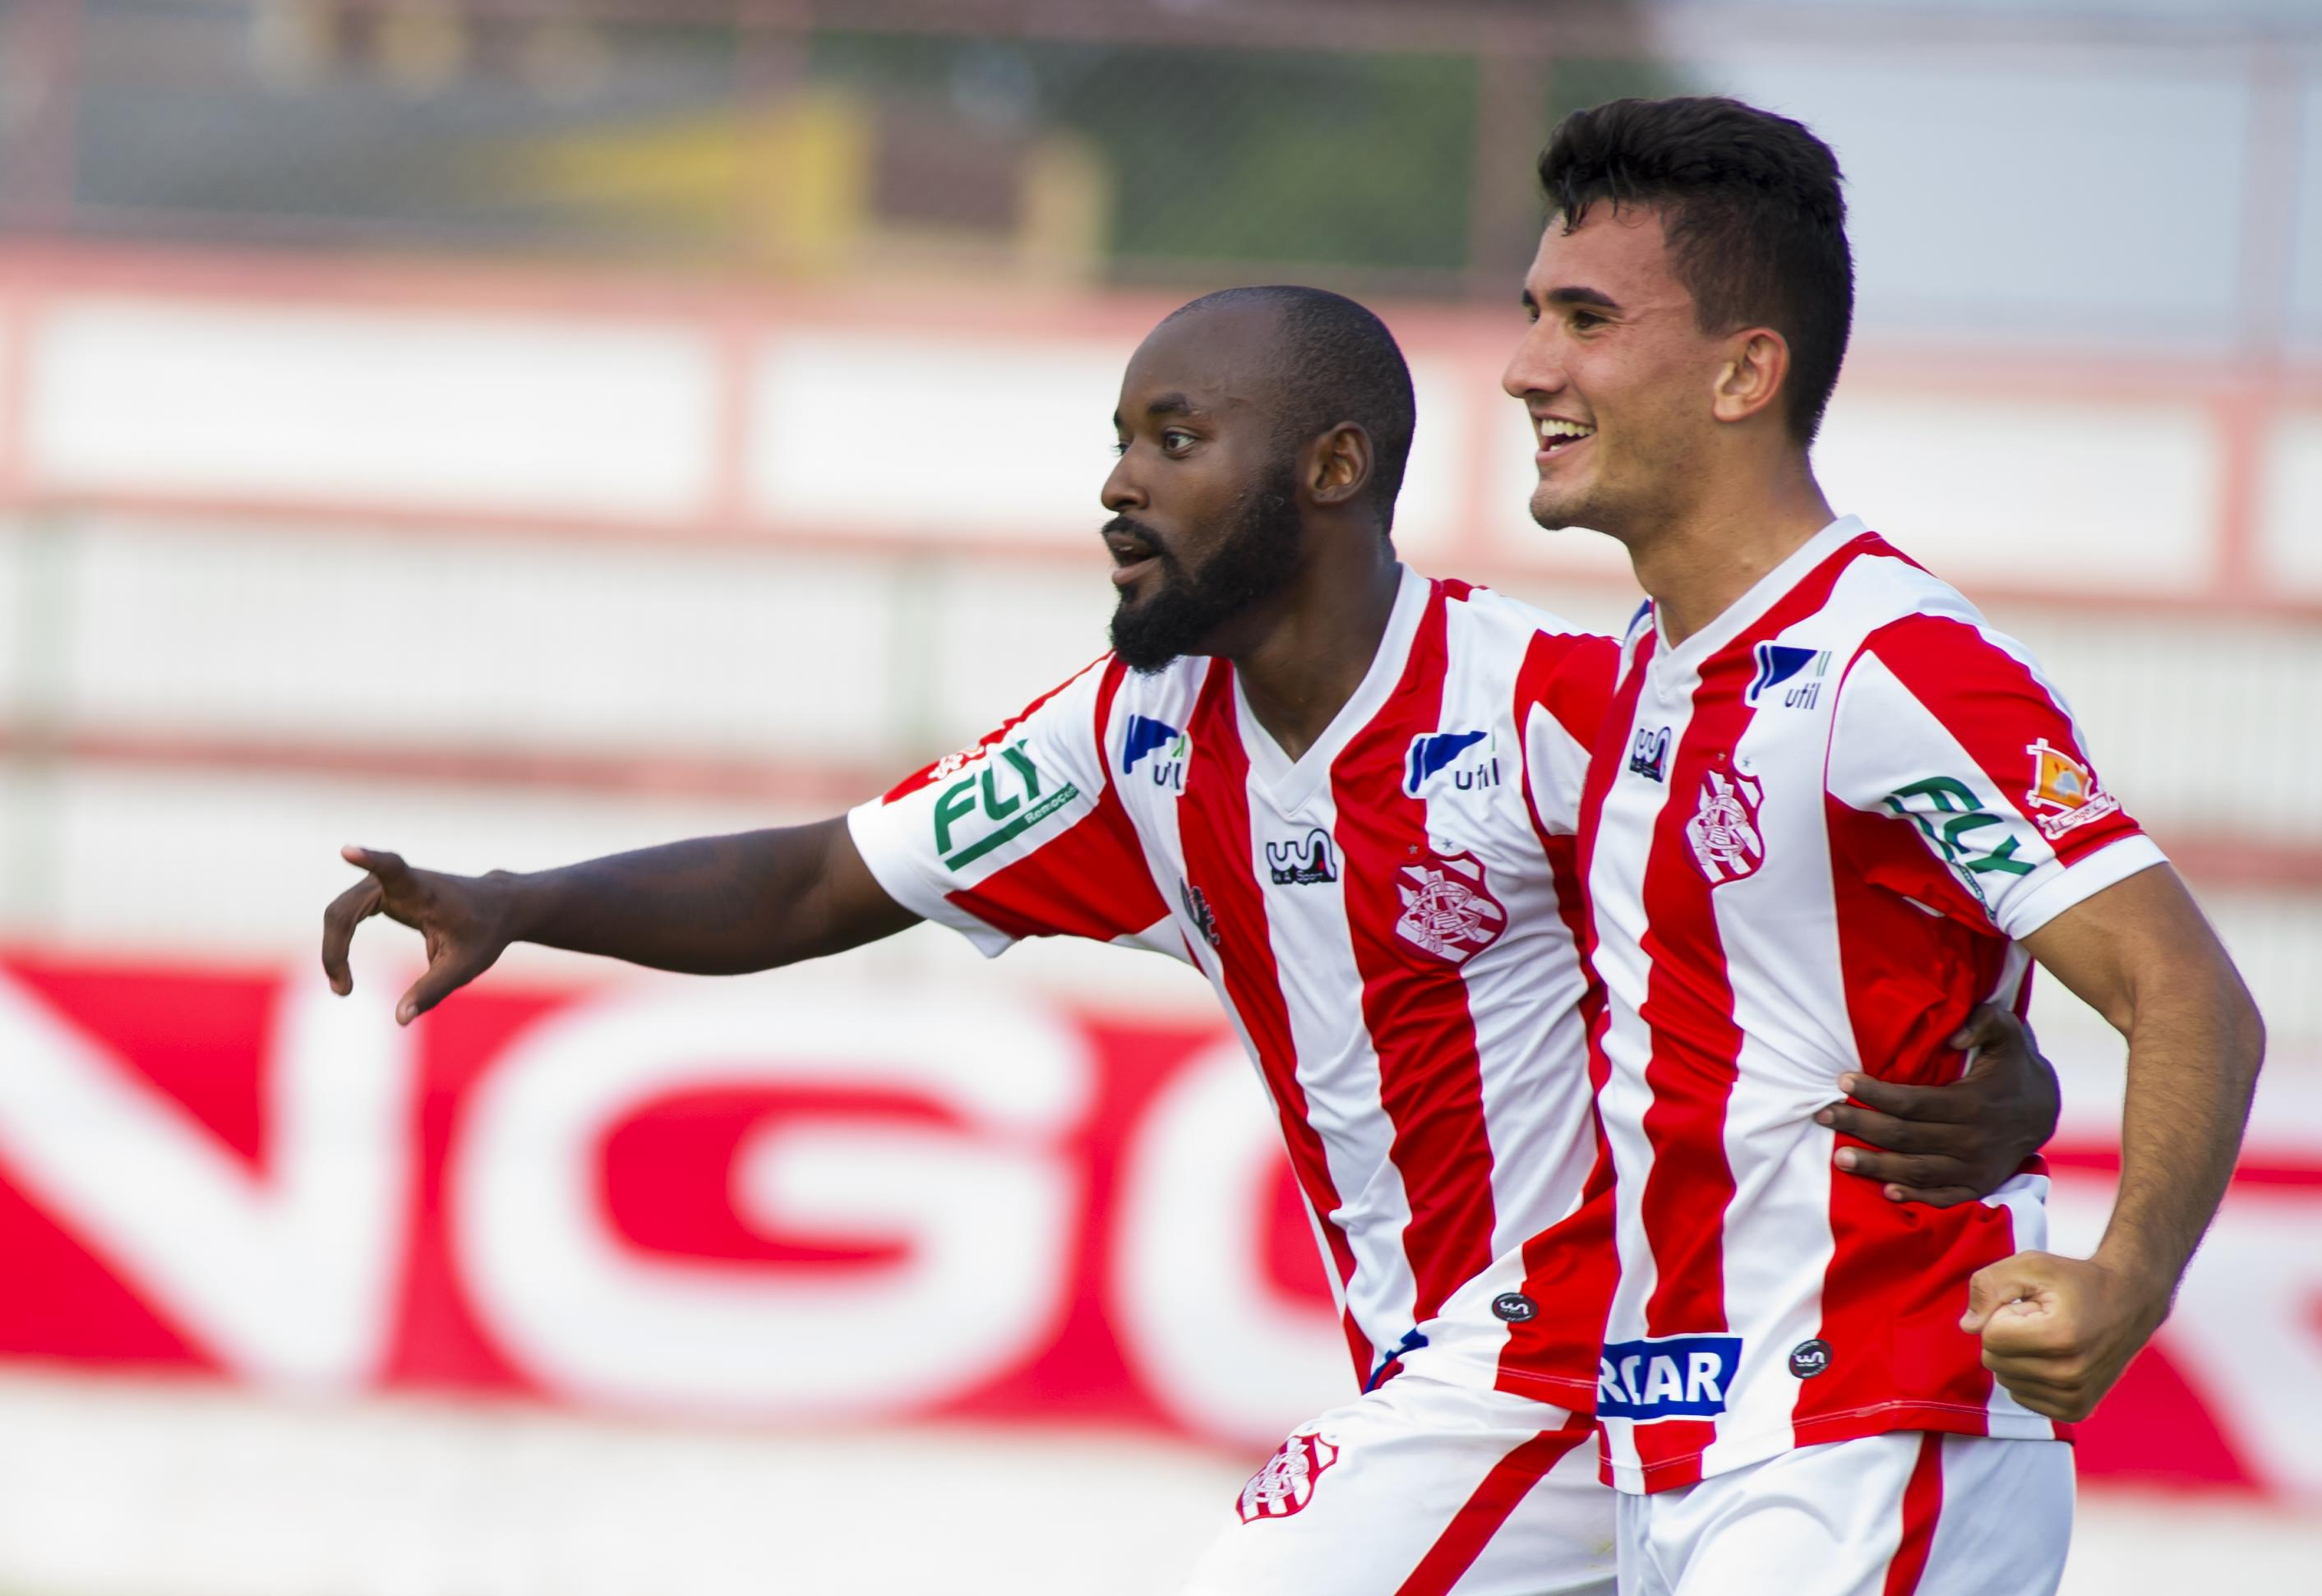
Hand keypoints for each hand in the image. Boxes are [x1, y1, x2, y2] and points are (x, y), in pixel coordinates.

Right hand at [321, 845, 516, 1023]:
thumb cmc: (485, 933)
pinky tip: (342, 973)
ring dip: (334, 948)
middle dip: (335, 949)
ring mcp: (389, 884)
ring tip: (344, 989)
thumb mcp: (464, 967)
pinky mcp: (384, 892)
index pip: (392, 869)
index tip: (347, 850)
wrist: (499, 907)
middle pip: (345, 909)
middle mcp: (403, 882)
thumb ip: (432, 991)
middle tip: (343, 991)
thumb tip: (400, 1019)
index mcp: (425, 892)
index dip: (368, 860)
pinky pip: (347, 914)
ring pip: (341, 912)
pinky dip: (340, 941)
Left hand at [1815, 1004, 2059, 1205]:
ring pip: (1917, 1171)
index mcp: (1974, 1103)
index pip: (1912, 1102)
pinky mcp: (1979, 1185)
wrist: (2045, 1108)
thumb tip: (1953, 1036)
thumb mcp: (2008, 1032)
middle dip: (1860, 1126)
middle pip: (1905, 1137)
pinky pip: (1943, 1198)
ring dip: (1876, 1166)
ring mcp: (1976, 1168)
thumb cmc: (2012, 1065)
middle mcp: (1973, 1140)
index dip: (1875, 1093)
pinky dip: (1915, 1198)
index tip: (1842, 1080)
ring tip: (1838, 1157)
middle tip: (1823, 1116)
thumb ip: (1985, 1021)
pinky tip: (1885, 1192)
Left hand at [1962, 1250, 2168, 1421]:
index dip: (2003, 1313)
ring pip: (2005, 1380)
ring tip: (2051, 1338)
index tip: (2034, 1305)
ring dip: (2018, 1356)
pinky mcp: (2076, 1411)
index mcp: (2060, 1338)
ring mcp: (2076, 1398)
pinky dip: (2028, 1375)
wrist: (2130, 1303)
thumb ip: (1989, 1286)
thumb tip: (1967, 1326)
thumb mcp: (2030, 1265)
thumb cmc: (2075, 1281)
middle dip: (2007, 1335)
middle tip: (2041, 1320)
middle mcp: (2071, 1375)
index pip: (1990, 1337)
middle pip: (1994, 1361)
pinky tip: (2054, 1358)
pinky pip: (2021, 1396)